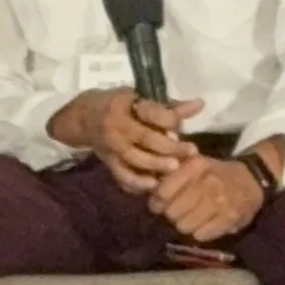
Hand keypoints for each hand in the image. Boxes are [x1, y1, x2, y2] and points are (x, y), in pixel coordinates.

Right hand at [50, 87, 200, 192]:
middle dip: (170, 147)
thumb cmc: (118, 104)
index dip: (168, 119)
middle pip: (145, 138)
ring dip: (156, 165)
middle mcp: (116, 126)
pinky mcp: (108, 162)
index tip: (180, 126)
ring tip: (174, 169)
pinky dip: (137, 183)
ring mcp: (111, 146)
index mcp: (125, 105)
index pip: (149, 112)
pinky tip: (153, 185)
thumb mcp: (139, 98)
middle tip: (191, 152)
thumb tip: (200, 104)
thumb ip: (170, 106)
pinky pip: (122, 176)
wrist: (84, 118)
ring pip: (134, 158)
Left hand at [146, 150, 264, 251]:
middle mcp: (208, 183)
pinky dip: (199, 233)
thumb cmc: (214, 173)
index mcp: (196, 166)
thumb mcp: (194, 164)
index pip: (163, 192)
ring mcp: (220, 202)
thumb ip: (171, 174)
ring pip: (184, 226)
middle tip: (175, 213)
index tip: (158, 204)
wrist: (251, 180)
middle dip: (170, 215)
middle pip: (171, 212)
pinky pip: (201, 235)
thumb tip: (146, 188)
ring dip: (184, 225)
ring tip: (189, 219)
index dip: (156, 202)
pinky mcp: (230, 219)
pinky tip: (203, 225)